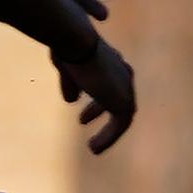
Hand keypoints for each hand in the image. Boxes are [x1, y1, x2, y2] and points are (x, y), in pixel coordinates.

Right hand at [60, 31, 136, 153]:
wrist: (77, 44)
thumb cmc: (69, 49)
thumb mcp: (67, 69)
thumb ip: (71, 84)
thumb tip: (71, 101)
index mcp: (111, 61)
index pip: (108, 83)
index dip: (95, 98)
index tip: (82, 113)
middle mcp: (122, 72)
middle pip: (116, 97)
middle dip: (99, 110)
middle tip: (82, 120)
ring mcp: (125, 88)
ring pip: (121, 115)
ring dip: (107, 132)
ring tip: (92, 147)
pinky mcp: (124, 102)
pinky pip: (120, 126)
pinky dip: (108, 138)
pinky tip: (93, 148)